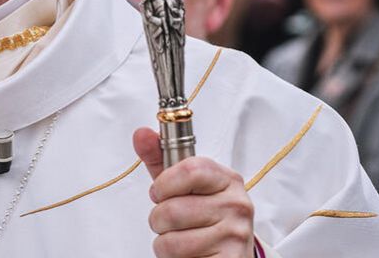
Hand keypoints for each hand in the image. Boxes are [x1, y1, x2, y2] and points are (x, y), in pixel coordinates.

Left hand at [134, 128, 255, 257]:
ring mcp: (235, 234)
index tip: (160, 192)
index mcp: (227, 180)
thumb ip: (161, 160)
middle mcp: (236, 205)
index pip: (191, 169)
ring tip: (183, 239)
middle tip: (173, 223)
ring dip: (165, 242)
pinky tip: (190, 254)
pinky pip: (178, 257)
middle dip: (159, 219)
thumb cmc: (203, 221)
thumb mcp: (183, 187)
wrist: (226, 256)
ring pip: (170, 238)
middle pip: (172, 208)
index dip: (165, 184)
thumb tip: (142, 134)